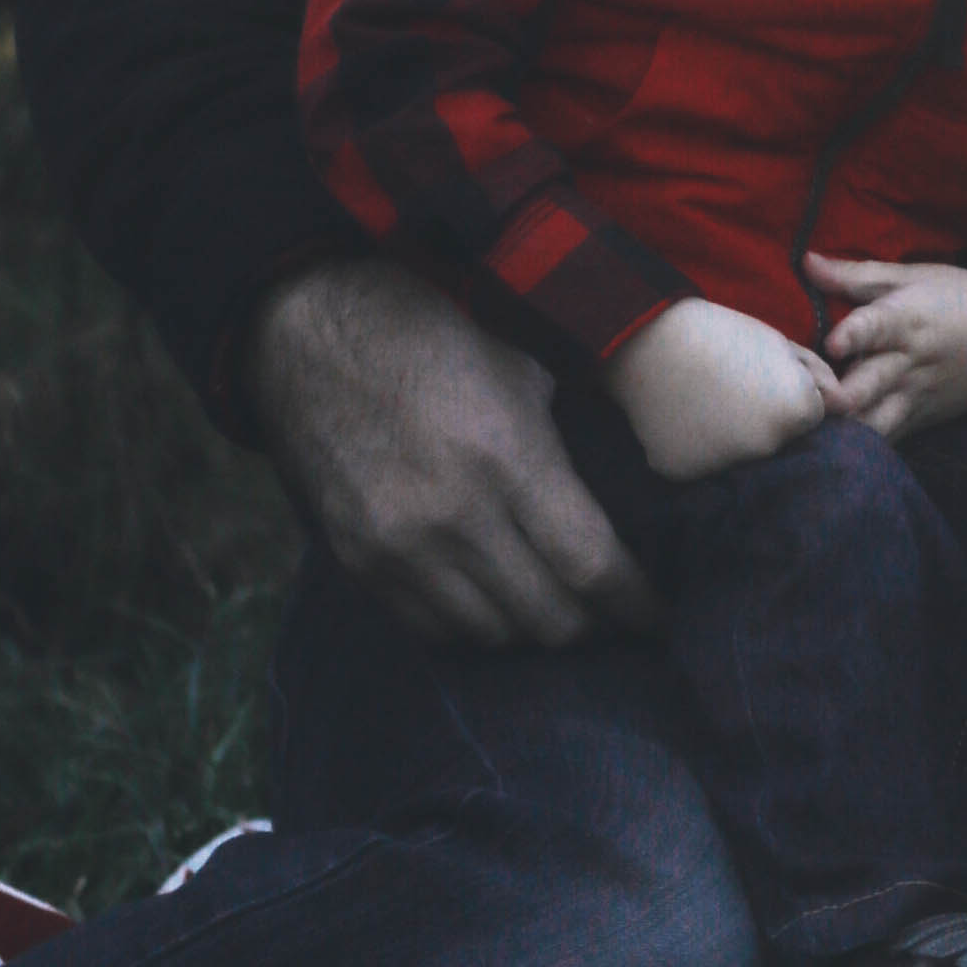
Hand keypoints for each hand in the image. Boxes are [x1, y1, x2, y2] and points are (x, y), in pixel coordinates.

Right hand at [249, 253, 655, 646]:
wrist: (309, 332)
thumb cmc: (431, 338)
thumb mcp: (522, 371)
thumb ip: (564, 447)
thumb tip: (618, 507)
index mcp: (507, 457)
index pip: (590, 564)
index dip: (635, 604)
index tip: (658, 615)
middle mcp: (453, 516)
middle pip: (547, 618)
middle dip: (592, 625)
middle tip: (611, 615)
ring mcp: (399, 546)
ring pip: (492, 635)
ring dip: (530, 628)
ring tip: (552, 608)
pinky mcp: (357, 561)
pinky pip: (431, 628)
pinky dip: (470, 625)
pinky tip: (489, 601)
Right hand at [608, 292, 841, 479]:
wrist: (649, 339)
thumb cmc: (721, 334)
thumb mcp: (779, 344)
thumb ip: (818, 376)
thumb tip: (845, 404)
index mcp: (797, 413)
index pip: (813, 416)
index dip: (790, 391)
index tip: (761, 374)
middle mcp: (768, 447)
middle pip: (782, 442)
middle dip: (767, 420)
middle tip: (733, 389)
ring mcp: (727, 466)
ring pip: (745, 458)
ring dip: (736, 440)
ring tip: (710, 404)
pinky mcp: (687, 475)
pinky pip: (706, 467)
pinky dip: (700, 450)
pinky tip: (686, 421)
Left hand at [815, 261, 966, 439]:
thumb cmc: (965, 300)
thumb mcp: (917, 277)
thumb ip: (858, 275)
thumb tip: (806, 261)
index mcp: (907, 319)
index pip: (878, 326)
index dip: (854, 334)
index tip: (833, 343)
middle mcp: (908, 362)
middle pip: (870, 385)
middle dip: (838, 398)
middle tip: (806, 401)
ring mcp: (914, 397)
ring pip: (876, 424)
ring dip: (845, 430)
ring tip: (811, 432)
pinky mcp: (920, 420)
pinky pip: (887, 440)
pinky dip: (859, 448)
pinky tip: (829, 453)